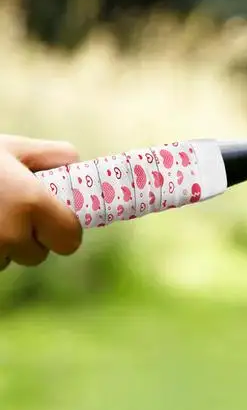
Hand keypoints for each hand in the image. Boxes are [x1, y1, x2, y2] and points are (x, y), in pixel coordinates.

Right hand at [0, 135, 82, 270]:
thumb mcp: (14, 148)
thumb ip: (53, 155)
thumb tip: (77, 167)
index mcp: (32, 204)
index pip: (69, 240)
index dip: (65, 232)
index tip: (57, 223)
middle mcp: (10, 235)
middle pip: (37, 255)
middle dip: (29, 238)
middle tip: (12, 211)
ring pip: (6, 262)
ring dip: (1, 247)